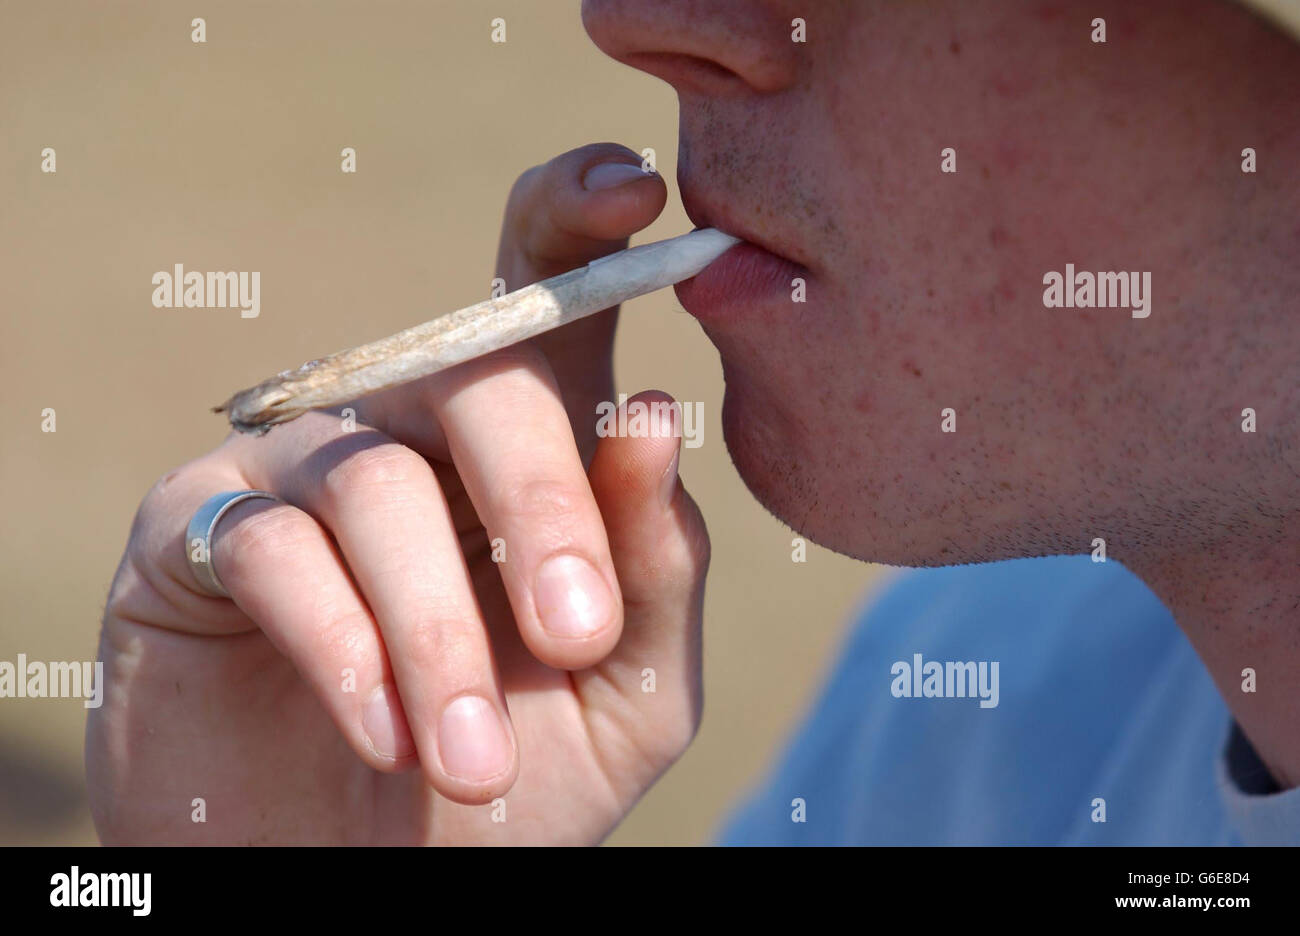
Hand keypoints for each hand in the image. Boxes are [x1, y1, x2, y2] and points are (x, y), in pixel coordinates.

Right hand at [87, 143, 709, 844]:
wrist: (375, 888)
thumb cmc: (515, 781)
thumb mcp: (626, 691)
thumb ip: (657, 567)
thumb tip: (650, 419)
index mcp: (526, 451)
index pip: (548, 300)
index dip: (578, 225)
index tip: (632, 191)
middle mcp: (411, 435)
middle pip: (479, 371)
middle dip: (540, 499)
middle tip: (576, 636)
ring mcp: (299, 474)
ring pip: (380, 483)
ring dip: (441, 632)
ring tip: (470, 762)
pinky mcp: (195, 533)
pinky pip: (277, 550)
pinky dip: (346, 650)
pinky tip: (387, 734)